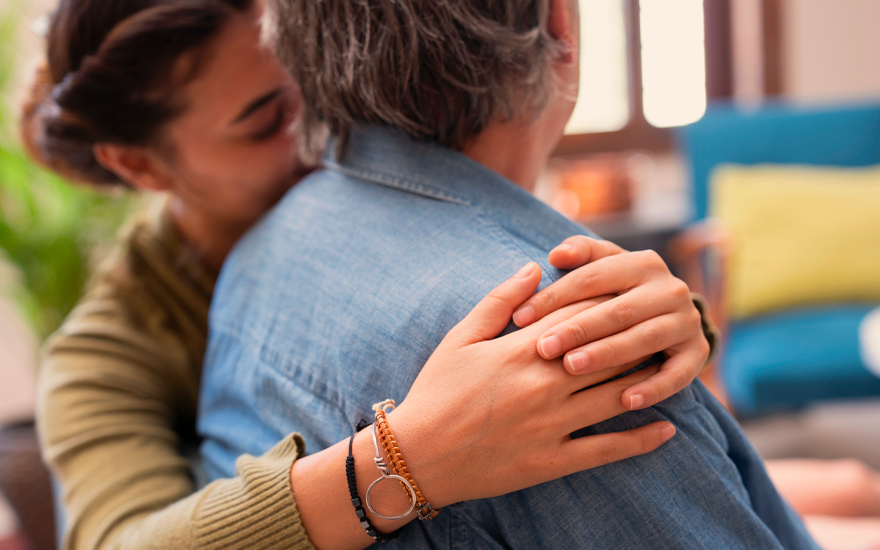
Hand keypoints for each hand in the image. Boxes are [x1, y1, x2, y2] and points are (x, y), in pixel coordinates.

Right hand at [390, 262, 675, 507]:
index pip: (578, 315)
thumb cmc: (436, 390)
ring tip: (669, 365)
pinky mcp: (553, 460)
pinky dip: (640, 438)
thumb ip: (499, 301)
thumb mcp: (460, 337)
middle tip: (663, 322)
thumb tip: (533, 268)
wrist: (418, 456)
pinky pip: (607, 449)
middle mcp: (543, 384)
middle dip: (636, 334)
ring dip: (647, 378)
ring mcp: (551, 424)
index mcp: (521, 350)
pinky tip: (666, 428)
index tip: (631, 291)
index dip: (608, 301)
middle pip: (606, 351)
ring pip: (615, 394)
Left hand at [511, 236, 709, 410]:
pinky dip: (653, 388)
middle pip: (617, 309)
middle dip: (577, 329)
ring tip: (572, 368)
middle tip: (543, 348)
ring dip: (607, 354)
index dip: (554, 296)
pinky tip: (625, 401)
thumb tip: (555, 254)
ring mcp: (687, 322)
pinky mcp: (697, 354)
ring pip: (643, 339)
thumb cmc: (618, 293)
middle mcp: (669, 289)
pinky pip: (677, 374)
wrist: (672, 317)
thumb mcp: (602, 267)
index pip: (592, 277)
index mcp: (641, 263)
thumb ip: (580, 255)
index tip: (520, 317)